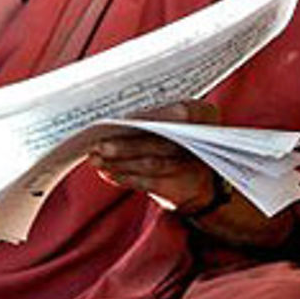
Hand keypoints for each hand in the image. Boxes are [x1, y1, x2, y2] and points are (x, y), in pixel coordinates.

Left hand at [87, 100, 221, 213]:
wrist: (204, 183)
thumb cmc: (181, 141)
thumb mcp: (179, 119)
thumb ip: (159, 114)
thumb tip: (120, 114)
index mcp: (201, 114)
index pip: (182, 111)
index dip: (157, 115)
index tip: (127, 118)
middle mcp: (198, 140)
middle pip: (158, 142)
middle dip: (125, 144)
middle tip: (98, 145)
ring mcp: (190, 166)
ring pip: (150, 163)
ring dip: (120, 162)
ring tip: (95, 158)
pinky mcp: (179, 187)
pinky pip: (150, 183)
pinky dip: (126, 178)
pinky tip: (107, 172)